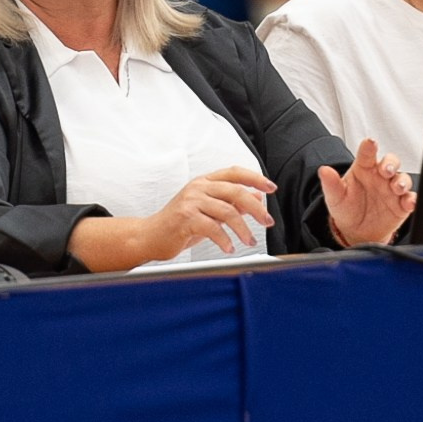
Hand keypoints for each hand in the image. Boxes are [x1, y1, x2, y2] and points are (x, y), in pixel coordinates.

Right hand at [138, 166, 276, 261]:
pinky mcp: (185, 218)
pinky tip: (230, 248)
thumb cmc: (180, 223)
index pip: (234, 172)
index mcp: (205, 181)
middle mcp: (198, 187)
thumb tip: (256, 197)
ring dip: (243, 229)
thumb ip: (230, 202)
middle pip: (235, 191)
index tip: (272, 187)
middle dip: (256, 208)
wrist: (150, 236)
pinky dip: (224, 240)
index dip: (255, 178)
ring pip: (227, 211)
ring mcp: (190, 201)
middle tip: (267, 222)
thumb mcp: (208, 210)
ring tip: (249, 242)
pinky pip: (212, 227)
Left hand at [320, 138, 416, 246]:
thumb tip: (323, 170)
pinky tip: (409, 202)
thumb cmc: (347, 208)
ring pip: (403, 179)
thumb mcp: (335, 197)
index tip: (370, 142)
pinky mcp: (401, 205)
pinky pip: (410, 199)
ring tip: (397, 187)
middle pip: (391, 162)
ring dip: (402, 181)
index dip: (369, 147)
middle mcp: (380, 176)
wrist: (356, 232)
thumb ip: (330, 183)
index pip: (367, 154)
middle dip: (391, 163)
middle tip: (386, 169)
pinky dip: (412, 200)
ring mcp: (392, 190)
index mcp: (364, 168)